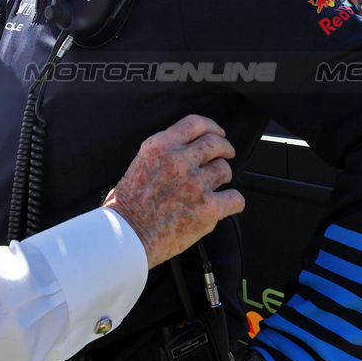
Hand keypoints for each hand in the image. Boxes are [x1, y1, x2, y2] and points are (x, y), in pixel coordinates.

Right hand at [102, 115, 243, 268]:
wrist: (126, 237)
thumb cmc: (126, 206)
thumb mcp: (139, 164)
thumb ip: (163, 153)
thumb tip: (186, 151)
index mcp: (159, 146)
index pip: (195, 123)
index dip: (212, 127)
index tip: (218, 133)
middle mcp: (178, 160)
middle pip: (215, 143)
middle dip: (225, 148)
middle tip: (227, 155)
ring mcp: (195, 183)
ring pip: (224, 170)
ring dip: (223, 176)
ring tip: (216, 185)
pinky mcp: (208, 208)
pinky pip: (235, 198)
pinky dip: (233, 201)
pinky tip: (226, 205)